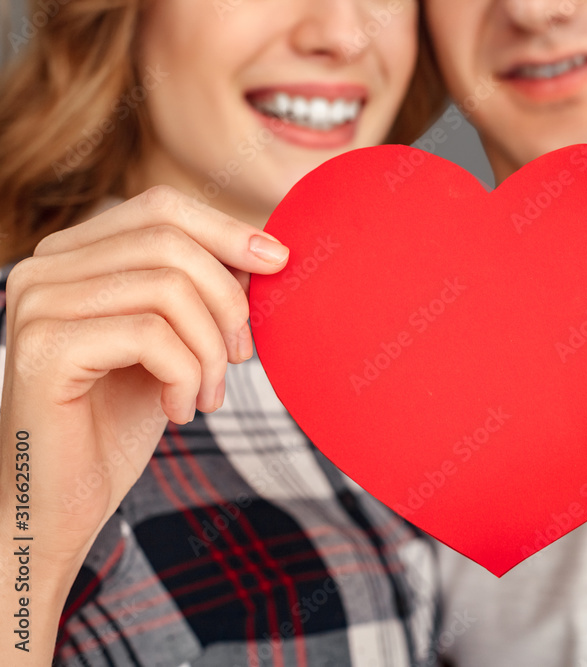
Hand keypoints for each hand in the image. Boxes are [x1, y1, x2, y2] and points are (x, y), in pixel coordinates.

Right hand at [0, 185, 288, 568]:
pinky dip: (187, 376)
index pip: (160, 208)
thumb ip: (199, 291)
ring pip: (168, 289)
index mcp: (72, 256)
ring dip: (210, 350)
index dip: (227, 230)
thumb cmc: (118, 421)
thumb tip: (264, 251)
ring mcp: (35, 305)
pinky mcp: (42, 349)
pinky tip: (181, 410)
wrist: (61, 504)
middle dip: (228, 300)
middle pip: (171, 242)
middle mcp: (43, 268)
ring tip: (208, 395)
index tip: (279, 261)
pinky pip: (152, 336)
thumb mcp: (171, 342)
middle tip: (242, 356)